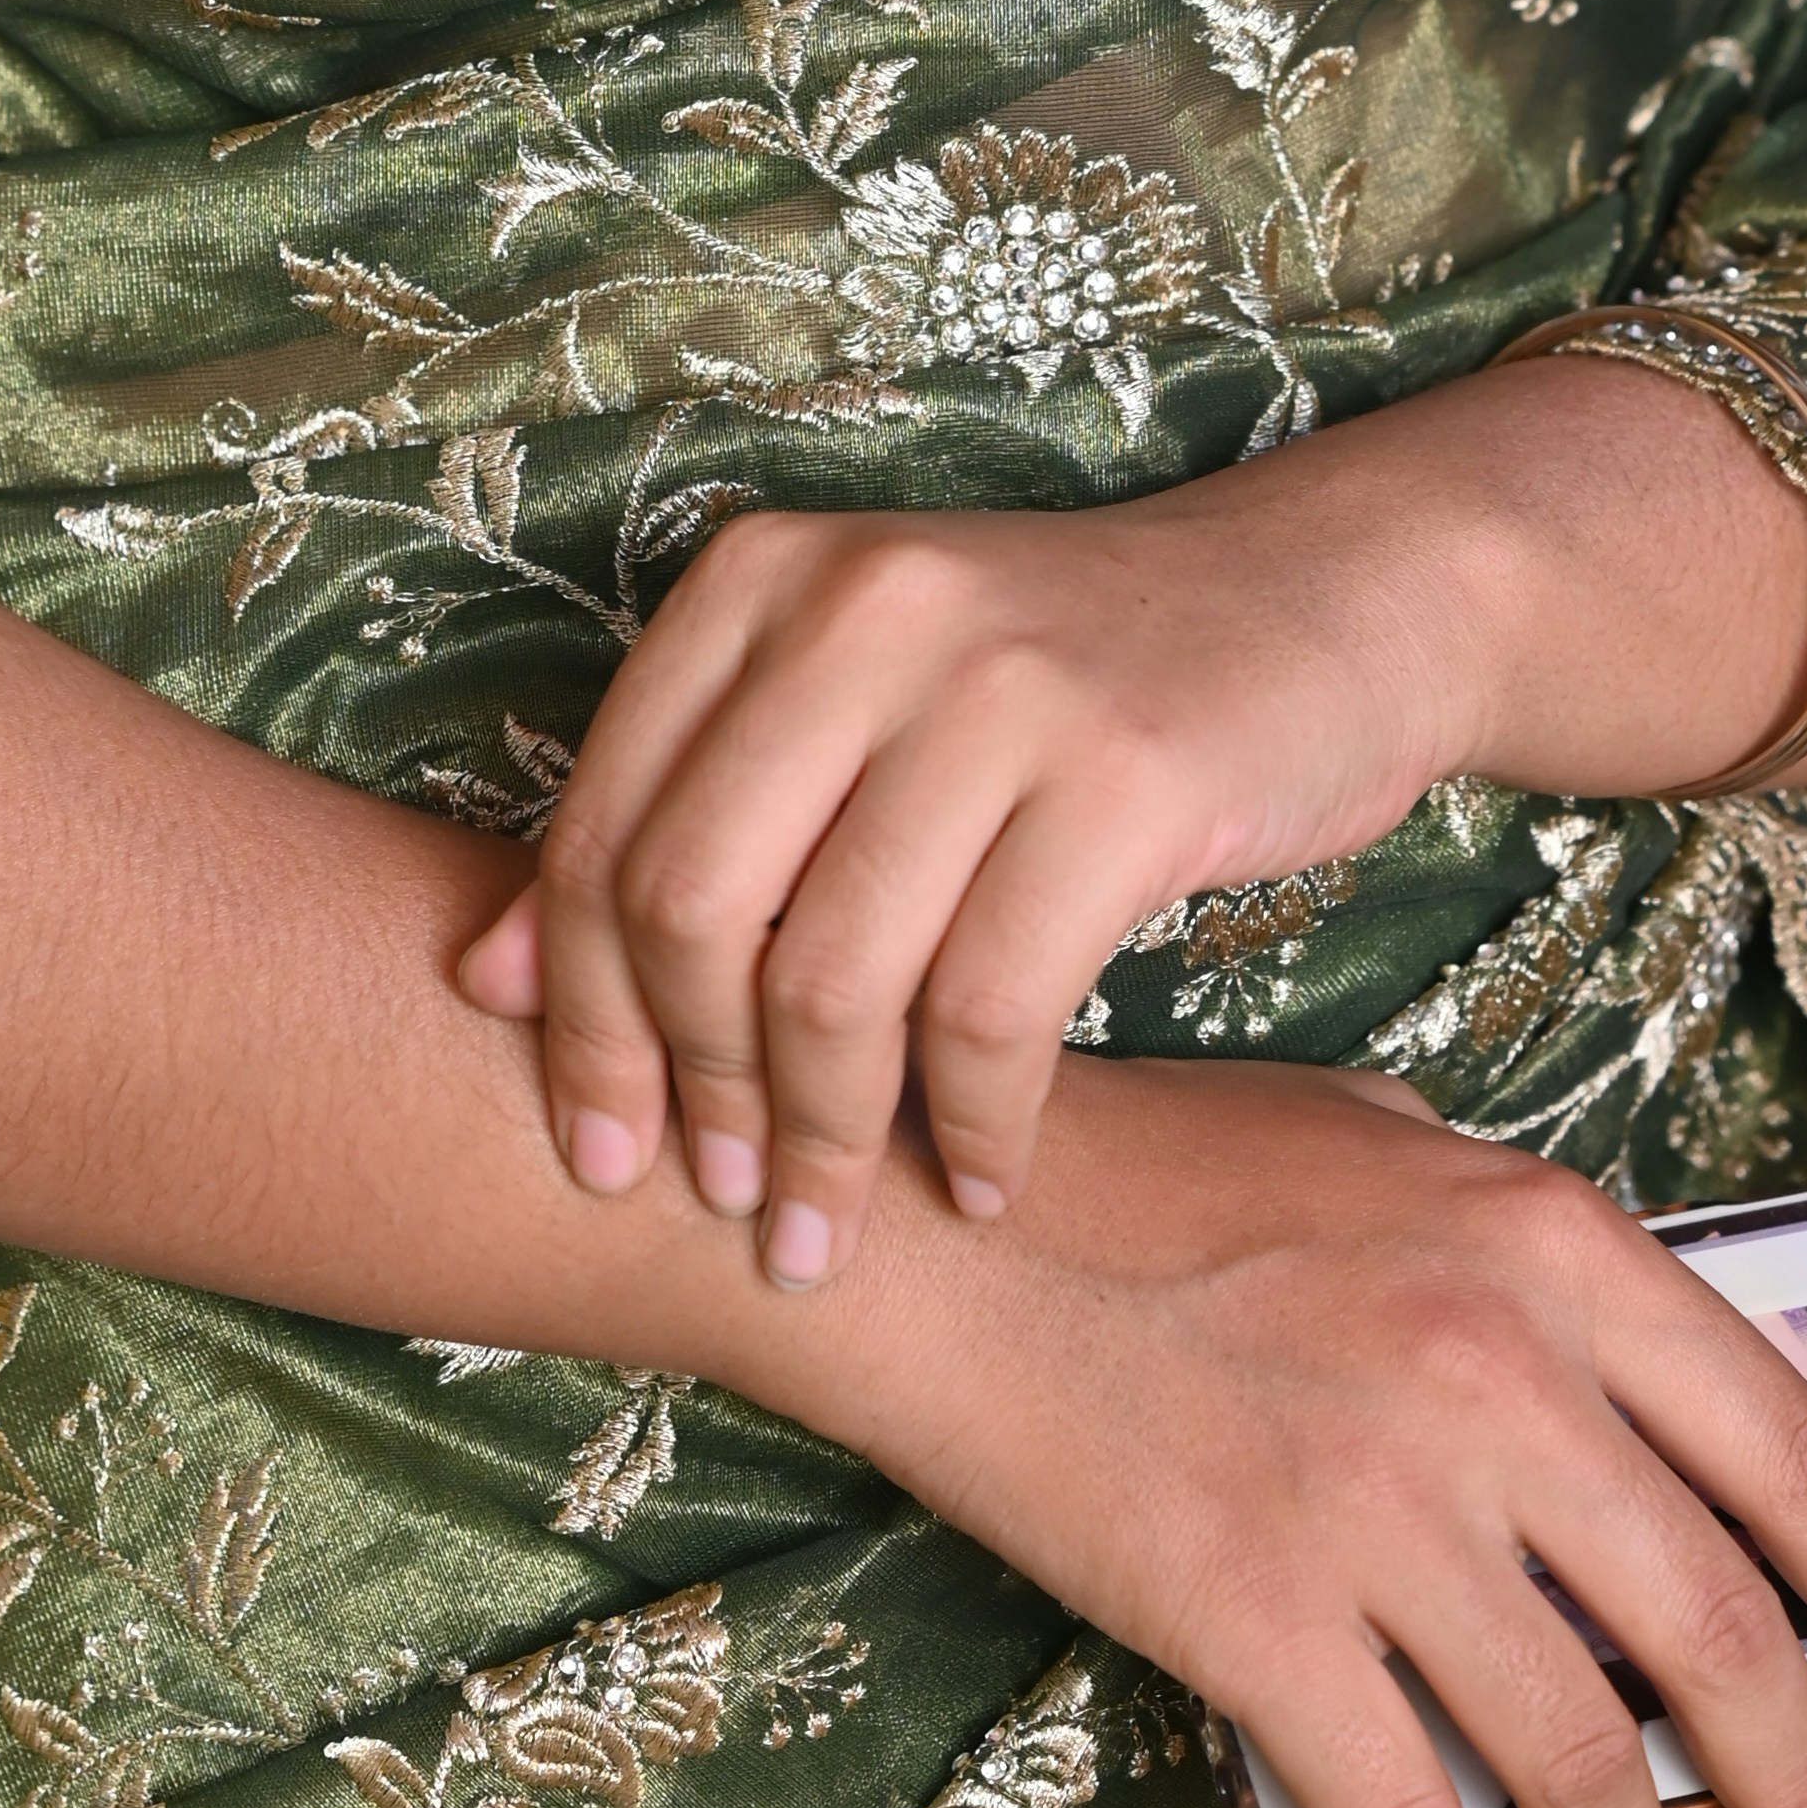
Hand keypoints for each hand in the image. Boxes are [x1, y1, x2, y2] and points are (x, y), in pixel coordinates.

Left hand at [459, 461, 1450, 1275]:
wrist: (1316, 604)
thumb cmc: (1056, 683)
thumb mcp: (850, 704)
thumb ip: (683, 815)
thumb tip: (490, 978)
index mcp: (767, 577)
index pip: (612, 826)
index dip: (584, 1014)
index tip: (592, 1151)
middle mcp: (865, 604)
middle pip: (696, 909)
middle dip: (691, 1093)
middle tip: (726, 1206)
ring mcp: (999, 683)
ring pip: (836, 978)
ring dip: (826, 1149)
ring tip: (829, 1230)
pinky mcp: (1128, 773)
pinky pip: (994, 1011)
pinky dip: (975, 1132)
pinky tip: (983, 1180)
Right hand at [814, 1051, 1806, 1807]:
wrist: (944, 1210)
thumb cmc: (1148, 1172)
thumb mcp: (1380, 1138)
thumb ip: (1519, 1247)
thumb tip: (1638, 1373)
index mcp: (1546, 1242)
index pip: (1789, 1444)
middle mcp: (1496, 1368)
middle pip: (1715, 1626)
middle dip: (1803, 1778)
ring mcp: (1381, 1497)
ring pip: (1575, 1745)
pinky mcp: (1259, 1608)